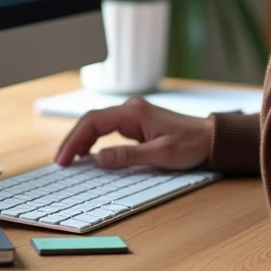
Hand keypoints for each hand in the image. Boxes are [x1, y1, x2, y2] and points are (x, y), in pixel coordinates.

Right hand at [54, 96, 214, 169]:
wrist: (209, 138)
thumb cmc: (189, 145)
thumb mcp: (160, 154)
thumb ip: (129, 156)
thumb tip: (99, 159)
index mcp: (134, 112)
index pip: (93, 122)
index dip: (74, 140)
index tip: (64, 159)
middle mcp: (131, 108)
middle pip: (91, 121)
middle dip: (73, 140)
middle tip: (61, 162)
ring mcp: (133, 115)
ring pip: (98, 124)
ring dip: (82, 140)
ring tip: (70, 160)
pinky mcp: (136, 123)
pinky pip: (108, 129)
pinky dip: (95, 140)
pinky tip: (89, 154)